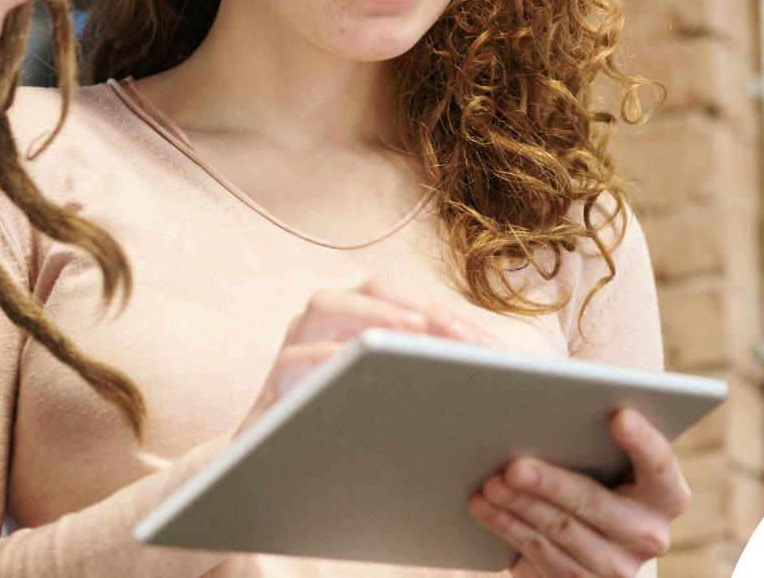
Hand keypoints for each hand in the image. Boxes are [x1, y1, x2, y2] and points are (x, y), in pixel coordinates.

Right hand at [237, 276, 500, 433]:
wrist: (273, 475)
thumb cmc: (344, 429)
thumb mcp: (389, 401)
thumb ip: (426, 380)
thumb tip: (490, 375)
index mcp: (360, 321)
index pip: (410, 300)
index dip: (450, 316)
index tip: (490, 349)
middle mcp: (327, 324)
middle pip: (374, 288)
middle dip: (421, 308)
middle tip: (459, 340)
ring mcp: (295, 348)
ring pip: (325, 306)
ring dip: (372, 315)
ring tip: (413, 334)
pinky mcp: (273, 386)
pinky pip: (292, 361)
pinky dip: (323, 359)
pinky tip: (354, 369)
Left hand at [469, 407, 690, 577]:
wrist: (595, 541)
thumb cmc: (598, 477)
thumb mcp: (609, 459)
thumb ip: (593, 432)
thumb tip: (537, 397)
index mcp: (666, 492)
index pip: (659, 462)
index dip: (642, 440)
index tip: (619, 416)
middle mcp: (649, 533)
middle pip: (596, 503)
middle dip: (551, 482)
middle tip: (515, 466)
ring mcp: (618, 565)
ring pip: (562, 531)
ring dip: (520, 506)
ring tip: (491, 483)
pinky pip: (542, 555)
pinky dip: (509, 527)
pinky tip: (486, 508)